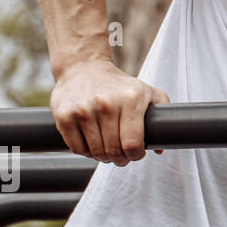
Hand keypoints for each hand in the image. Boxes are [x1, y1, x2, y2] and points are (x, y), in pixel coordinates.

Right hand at [49, 58, 168, 165]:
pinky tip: (92, 145)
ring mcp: (83, 110)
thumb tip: (161, 148)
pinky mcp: (64, 116)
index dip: (136, 155)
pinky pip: (77, 148)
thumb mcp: (147, 91)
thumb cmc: (120, 85)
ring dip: (103, 157)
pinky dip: (86, 153)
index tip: (137, 154)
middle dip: (120, 159)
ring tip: (108, 151)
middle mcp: (107, 104)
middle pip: (113, 151)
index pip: (133, 144)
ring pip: (95, 152)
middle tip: (122, 157)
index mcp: (131, 99)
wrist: (84, 68)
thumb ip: (162, 114)